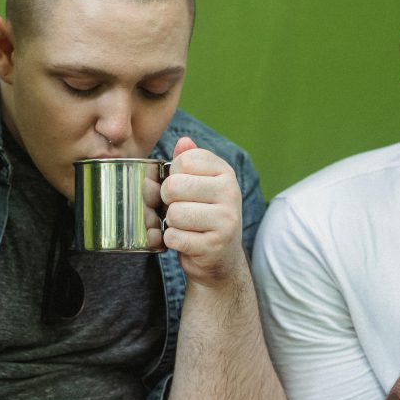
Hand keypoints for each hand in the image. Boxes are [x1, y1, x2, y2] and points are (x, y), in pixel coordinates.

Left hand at [161, 137, 247, 287]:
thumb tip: (183, 141)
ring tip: (185, 226)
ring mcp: (226, 220)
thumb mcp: (200, 184)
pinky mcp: (215, 246)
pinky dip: (172, 241)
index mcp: (226, 173)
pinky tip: (186, 241)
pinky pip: (174, 237)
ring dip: (171, 223)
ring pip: (174, 213)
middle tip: (179, 208)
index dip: (173, 175)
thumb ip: (190, 161)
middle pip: (174, 186)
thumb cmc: (204, 216)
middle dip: (168, 200)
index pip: (184, 160)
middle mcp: (231, 193)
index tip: (184, 189)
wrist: (221, 259)